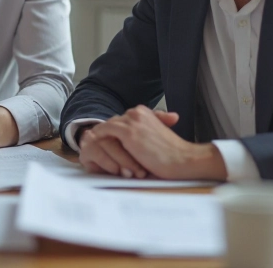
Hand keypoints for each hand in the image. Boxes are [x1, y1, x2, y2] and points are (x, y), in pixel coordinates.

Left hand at [84, 106, 226, 180]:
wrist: (184, 160)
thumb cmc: (173, 154)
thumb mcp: (155, 137)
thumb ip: (141, 135)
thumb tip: (127, 144)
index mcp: (144, 112)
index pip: (120, 120)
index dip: (110, 132)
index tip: (100, 141)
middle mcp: (136, 113)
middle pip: (111, 122)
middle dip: (103, 134)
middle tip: (90, 144)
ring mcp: (131, 121)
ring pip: (106, 127)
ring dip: (98, 138)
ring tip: (88, 147)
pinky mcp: (128, 132)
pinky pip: (104, 133)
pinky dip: (97, 140)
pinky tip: (91, 147)